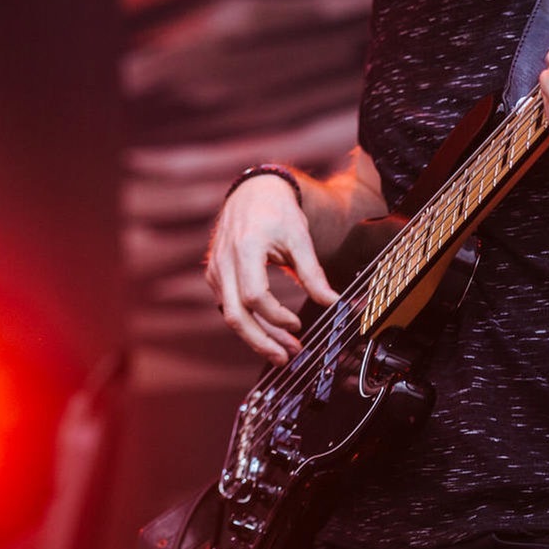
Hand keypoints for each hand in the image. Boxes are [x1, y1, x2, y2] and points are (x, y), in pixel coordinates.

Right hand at [205, 175, 340, 364]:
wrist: (252, 191)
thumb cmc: (276, 210)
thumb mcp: (299, 237)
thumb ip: (312, 272)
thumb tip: (333, 302)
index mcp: (245, 249)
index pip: (255, 295)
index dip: (277, 316)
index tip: (299, 325)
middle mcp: (224, 262)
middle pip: (236, 315)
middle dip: (262, 341)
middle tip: (287, 357)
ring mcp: (216, 270)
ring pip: (231, 315)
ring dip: (257, 337)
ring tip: (283, 351)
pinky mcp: (216, 276)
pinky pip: (229, 307)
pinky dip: (250, 323)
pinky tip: (269, 333)